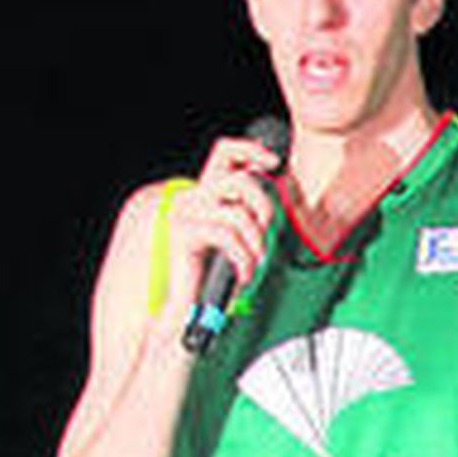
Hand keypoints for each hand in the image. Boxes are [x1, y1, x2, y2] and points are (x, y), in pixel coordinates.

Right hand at [154, 134, 282, 340]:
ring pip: (238, 213)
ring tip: (254, 262)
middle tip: (264, 233)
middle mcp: (193, 197)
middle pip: (240, 179)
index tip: (273, 161)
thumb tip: (271, 197)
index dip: (250, 149)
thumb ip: (247, 215)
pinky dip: (243, 259)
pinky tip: (242, 273)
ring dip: (256, 243)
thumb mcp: (235, 240)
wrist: (189, 308)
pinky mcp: (184, 233)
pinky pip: (227, 237)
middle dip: (264, 208)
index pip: (224, 152)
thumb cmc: (213, 277)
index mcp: (205, 193)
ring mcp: (186, 213)